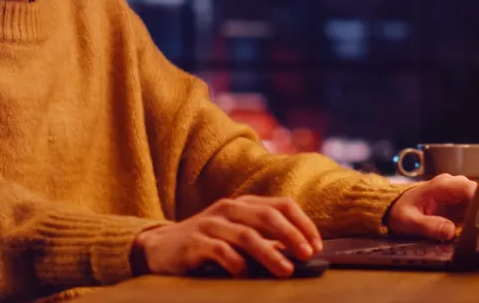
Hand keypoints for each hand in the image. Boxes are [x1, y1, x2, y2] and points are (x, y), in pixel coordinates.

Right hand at [131, 196, 321, 278]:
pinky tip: (245, 274)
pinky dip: (236, 263)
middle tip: (308, 254)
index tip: (317, 245)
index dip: (303, 223)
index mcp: (244, 204)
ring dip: (270, 253)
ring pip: (246, 235)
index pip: (282, 205)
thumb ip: (266, 240)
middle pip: (267, 216)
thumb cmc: (208, 243)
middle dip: (292, 235)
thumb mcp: (238, 236)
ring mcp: (211, 223)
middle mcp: (229, 208)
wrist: (160, 247)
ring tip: (285, 270)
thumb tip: (299, 253)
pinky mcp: (194, 241)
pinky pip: (219, 250)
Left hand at [386, 173, 477, 239]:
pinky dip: (474, 221)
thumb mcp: (409, 220)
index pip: (468, 188)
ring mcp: (456, 196)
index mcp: (441, 185)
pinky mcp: (458, 206)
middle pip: (478, 195)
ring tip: (478, 233)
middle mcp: (453, 187)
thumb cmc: (400, 211)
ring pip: (477, 204)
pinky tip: (472, 233)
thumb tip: (450, 231)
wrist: (394, 209)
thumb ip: (428, 225)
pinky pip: (472, 211)